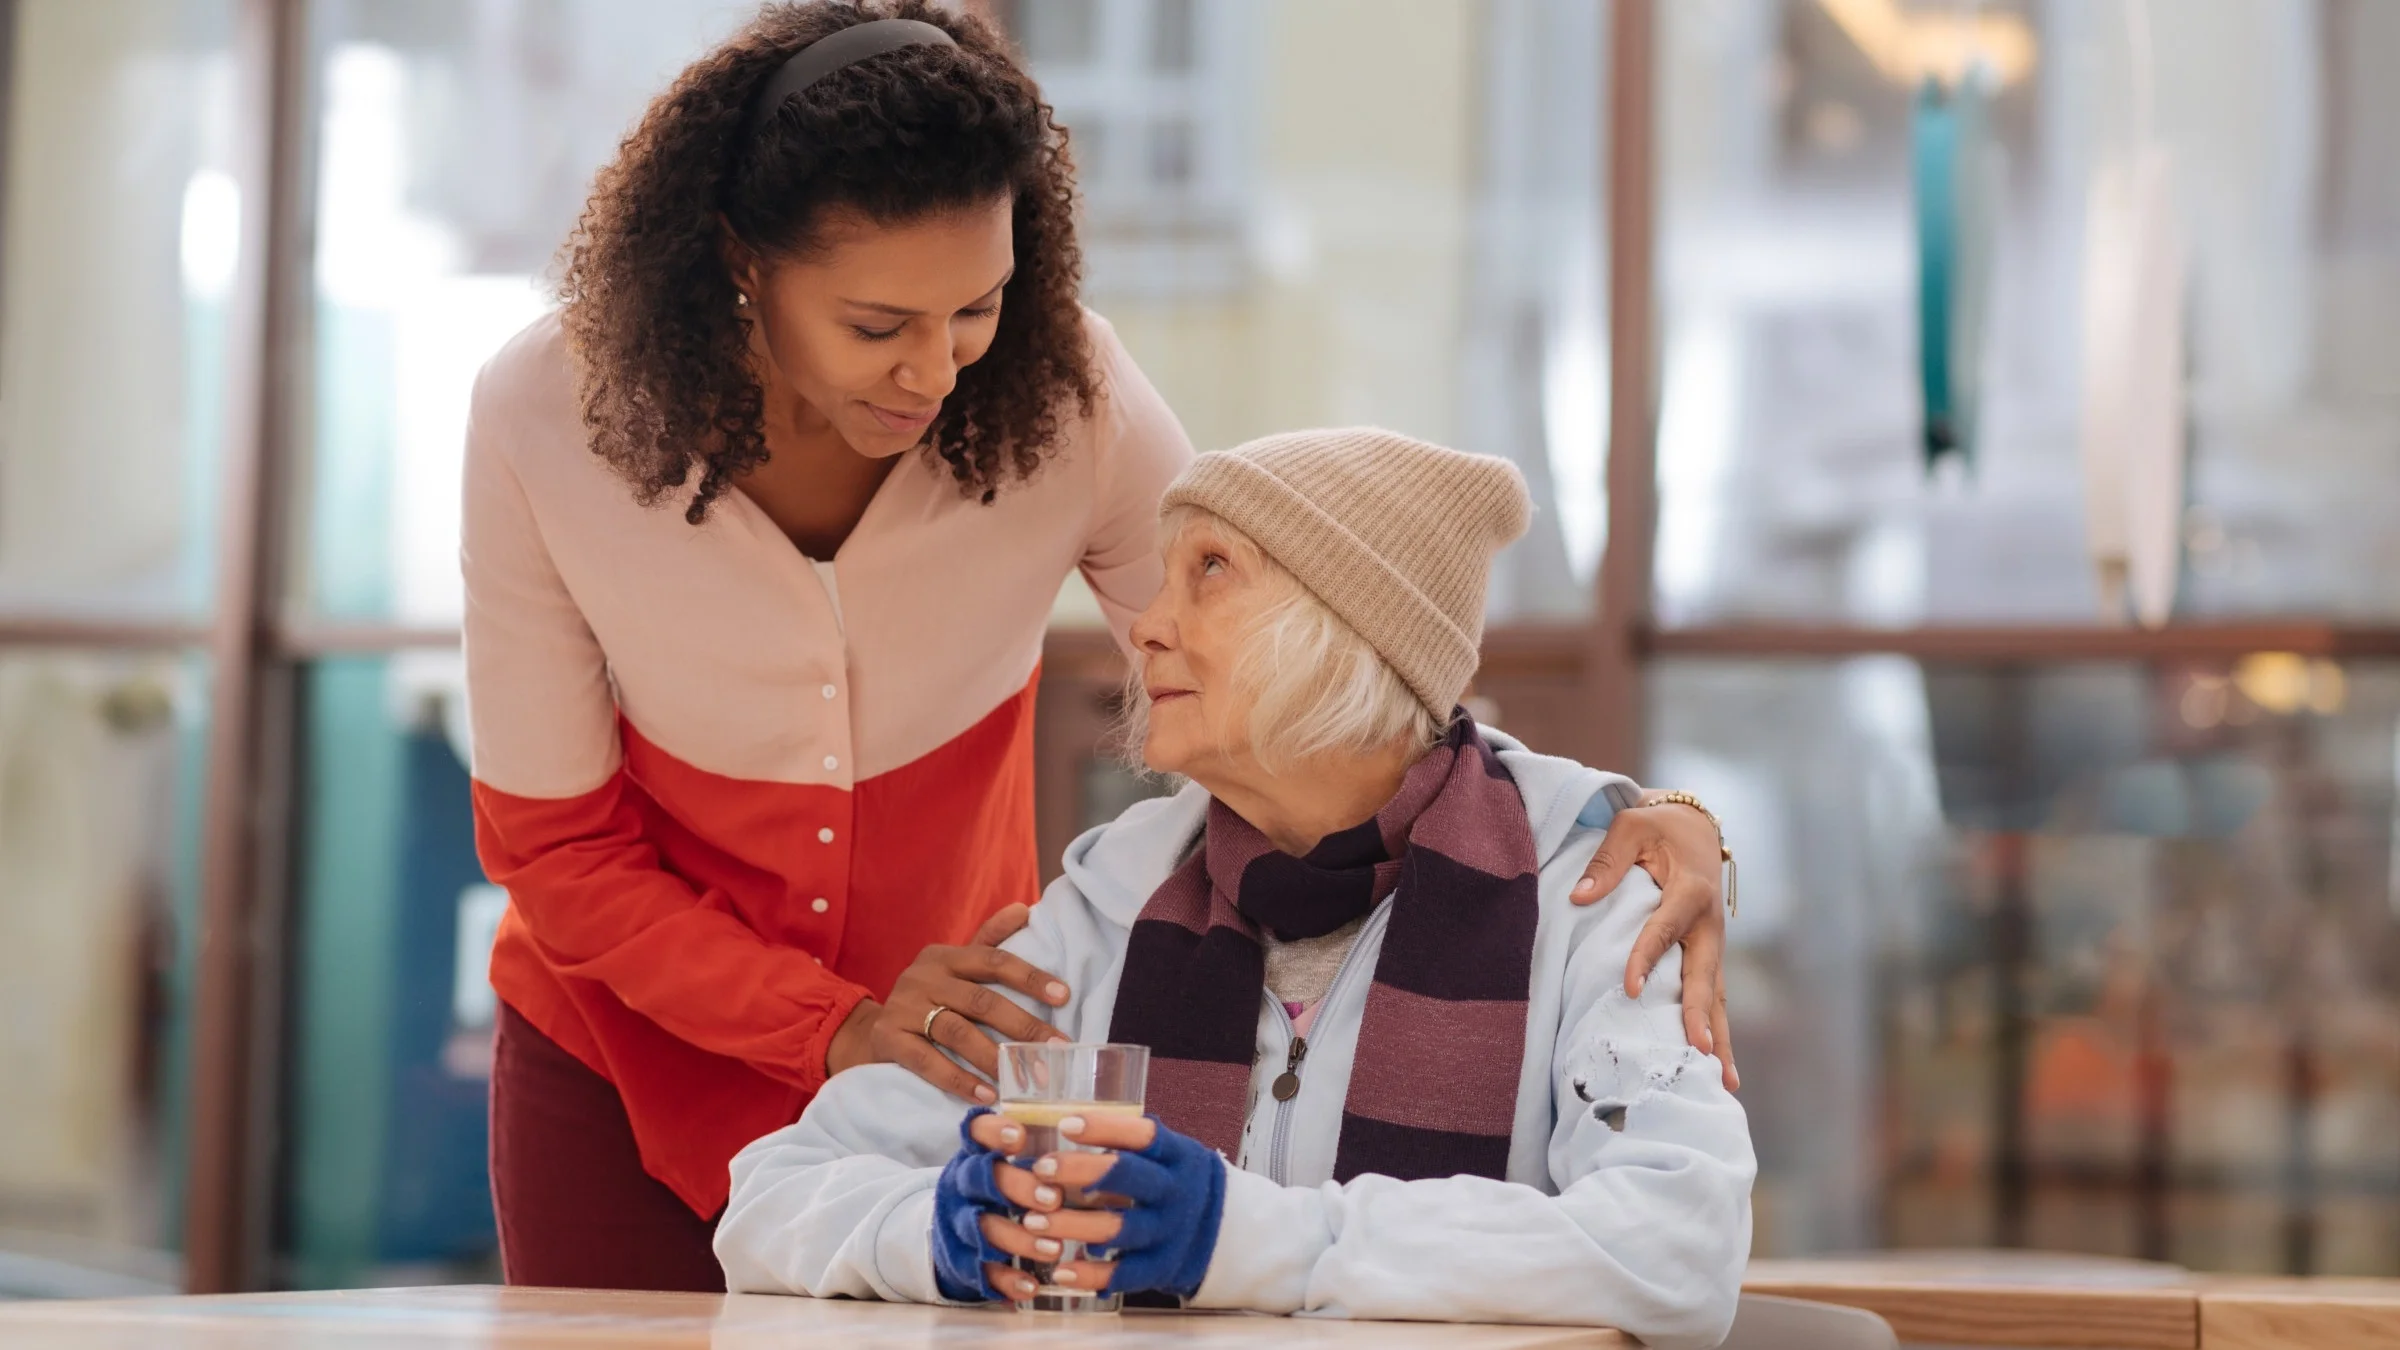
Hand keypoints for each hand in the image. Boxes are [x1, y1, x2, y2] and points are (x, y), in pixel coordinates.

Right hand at [847, 904, 1072, 1101]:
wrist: (870, 1032)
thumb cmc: (927, 999)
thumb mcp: (954, 966)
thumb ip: (988, 939)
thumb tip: (1024, 909)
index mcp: (945, 956)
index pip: (994, 960)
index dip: (1030, 977)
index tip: (1065, 996)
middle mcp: (923, 977)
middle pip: (981, 1001)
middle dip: (1023, 1027)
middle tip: (1056, 1050)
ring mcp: (904, 1008)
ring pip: (957, 1032)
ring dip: (995, 1058)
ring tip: (1025, 1079)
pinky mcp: (889, 1039)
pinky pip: (928, 1061)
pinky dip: (959, 1079)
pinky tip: (987, 1094)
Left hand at [963, 1110, 1223, 1302]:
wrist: (1225, 1231)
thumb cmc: (1176, 1181)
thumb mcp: (1168, 1154)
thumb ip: (1128, 1141)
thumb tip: (1062, 1120)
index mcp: (1178, 1155)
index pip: (1144, 1135)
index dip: (1105, 1128)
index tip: (1066, 1124)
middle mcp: (1176, 1191)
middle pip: (1128, 1177)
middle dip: (1081, 1171)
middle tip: (1041, 1168)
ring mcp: (1170, 1231)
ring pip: (1118, 1228)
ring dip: (1072, 1225)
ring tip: (1032, 1221)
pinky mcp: (1161, 1267)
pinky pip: (1124, 1274)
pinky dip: (1090, 1275)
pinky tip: (1059, 1271)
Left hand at [1571, 793, 1737, 1090]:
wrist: (1697, 828)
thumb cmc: (1657, 828)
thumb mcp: (1630, 827)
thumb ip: (1606, 861)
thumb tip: (1580, 897)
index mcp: (1689, 890)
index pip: (1664, 930)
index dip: (1648, 958)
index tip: (1632, 988)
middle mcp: (1708, 924)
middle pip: (1705, 975)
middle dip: (1700, 1015)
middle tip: (1698, 1051)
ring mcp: (1712, 944)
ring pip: (1717, 996)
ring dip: (1719, 1036)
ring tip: (1724, 1081)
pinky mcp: (1709, 957)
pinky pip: (1713, 997)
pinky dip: (1716, 1030)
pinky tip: (1718, 1067)